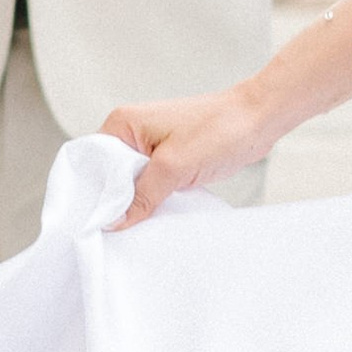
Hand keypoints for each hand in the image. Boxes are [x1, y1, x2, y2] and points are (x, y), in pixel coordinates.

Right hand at [102, 82, 277, 225]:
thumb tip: (115, 222)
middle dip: (117, 201)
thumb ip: (142, 195)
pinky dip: (154, 200)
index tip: (98, 223)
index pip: (93, 165)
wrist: (258, 120)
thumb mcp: (173, 167)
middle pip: (110, 177)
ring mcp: (149, 146)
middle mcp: (131, 133)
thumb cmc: (219, 129)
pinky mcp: (168, 159)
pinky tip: (156, 216)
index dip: (96, 194)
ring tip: (139, 225)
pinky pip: (150, 185)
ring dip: (138, 203)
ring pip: (131, 184)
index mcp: (122, 124)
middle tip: (119, 230)